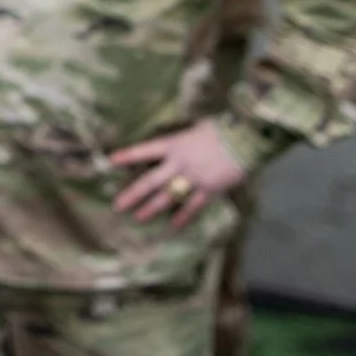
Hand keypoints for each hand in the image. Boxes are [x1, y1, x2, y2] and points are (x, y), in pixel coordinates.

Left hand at [110, 119, 246, 227]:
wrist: (245, 140)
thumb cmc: (220, 129)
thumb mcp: (194, 129)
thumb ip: (181, 140)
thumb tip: (170, 146)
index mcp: (174, 144)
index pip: (145, 151)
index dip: (128, 156)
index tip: (110, 161)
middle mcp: (179, 163)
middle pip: (150, 181)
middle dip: (133, 194)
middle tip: (118, 206)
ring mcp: (193, 178)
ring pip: (167, 197)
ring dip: (151, 208)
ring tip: (138, 218)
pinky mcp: (209, 190)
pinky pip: (192, 207)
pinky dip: (183, 217)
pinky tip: (173, 226)